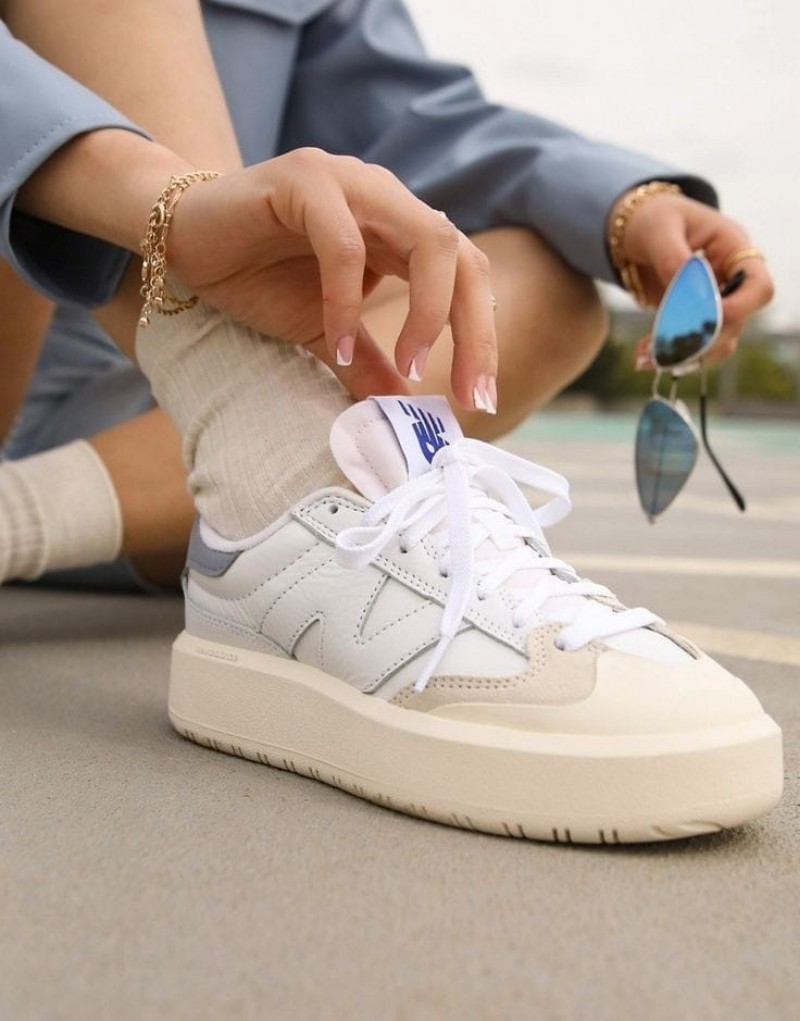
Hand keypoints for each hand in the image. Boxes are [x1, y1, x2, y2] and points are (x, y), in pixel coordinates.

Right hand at [165, 148, 497, 409]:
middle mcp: (386, 199)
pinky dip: (347, 298)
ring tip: (409, 367)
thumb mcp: (324, 331)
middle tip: (467, 395)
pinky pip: (344, 243)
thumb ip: (368, 361)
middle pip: (461, 256)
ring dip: (428, 310)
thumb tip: (406, 408)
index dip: (480, 338)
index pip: (466, 278)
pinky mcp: (303, 180)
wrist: (182, 239)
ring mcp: (349, 183)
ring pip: (424, 238)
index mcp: (399, 232)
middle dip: (472, 330)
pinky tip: (336, 340)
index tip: (479, 400)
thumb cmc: (256, 277)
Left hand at [613, 190, 774, 368]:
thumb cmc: (653, 219)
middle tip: (663, 345)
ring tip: (645, 356)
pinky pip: (691, 346)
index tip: (710, 316)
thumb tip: (681, 284)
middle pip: (736, 323)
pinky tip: (642, 357)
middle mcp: (730, 281)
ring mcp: (714, 303)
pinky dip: (669, 355)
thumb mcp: (658, 228)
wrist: (635, 232)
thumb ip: (671, 255)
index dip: (741, 307)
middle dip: (701, 339)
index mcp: (733, 249)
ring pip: (716, 342)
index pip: (758, 285)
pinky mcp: (693, 320)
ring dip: (684, 354)